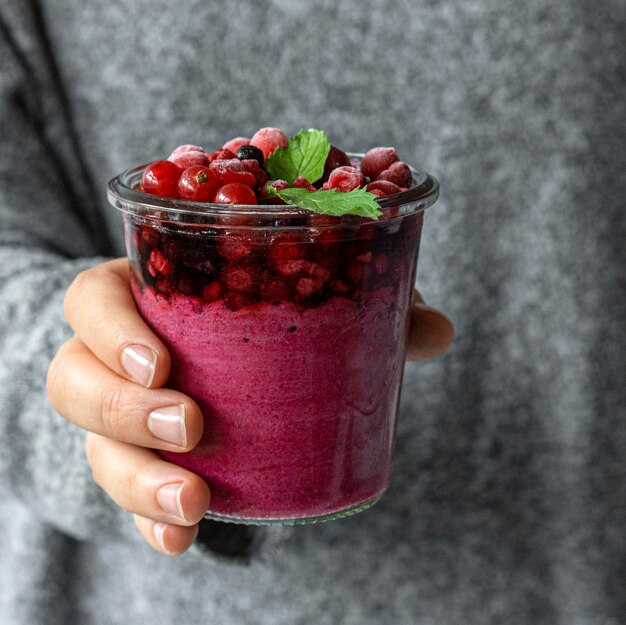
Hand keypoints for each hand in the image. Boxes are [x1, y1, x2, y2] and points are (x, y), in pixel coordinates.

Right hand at [47, 259, 452, 556]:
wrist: (212, 360)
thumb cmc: (247, 315)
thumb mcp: (293, 300)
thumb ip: (362, 308)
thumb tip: (436, 330)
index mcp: (142, 298)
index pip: (92, 302)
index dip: (110, 329)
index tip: (162, 363)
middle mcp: (115, 356)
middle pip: (76, 380)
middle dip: (125, 410)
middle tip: (192, 427)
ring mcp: (121, 411)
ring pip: (92, 445)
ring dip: (136, 478)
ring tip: (194, 501)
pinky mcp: (140, 458)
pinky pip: (122, 491)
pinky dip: (148, 518)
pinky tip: (183, 539)